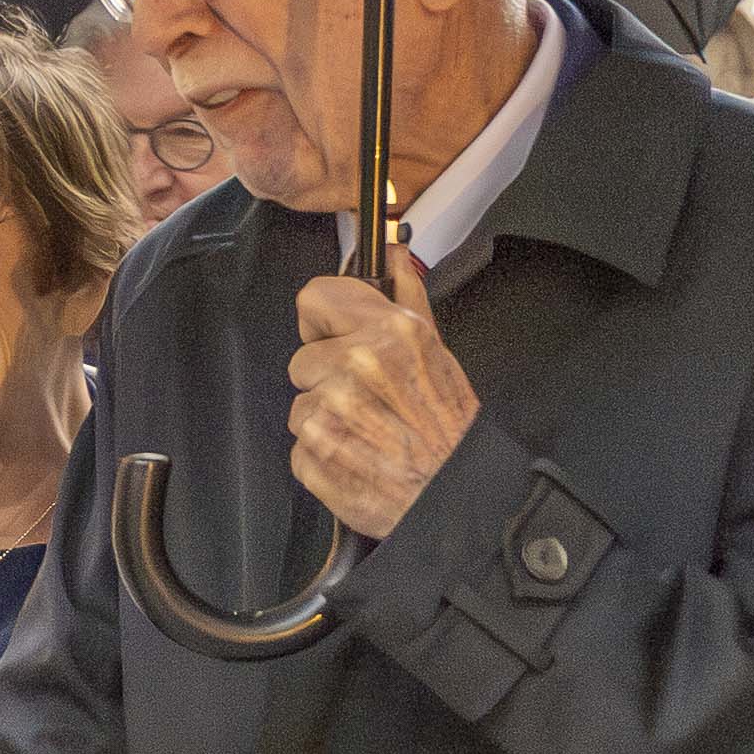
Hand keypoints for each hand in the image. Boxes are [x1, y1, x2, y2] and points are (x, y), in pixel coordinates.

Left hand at [287, 244, 480, 542]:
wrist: (455, 498)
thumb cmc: (450, 431)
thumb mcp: (437, 352)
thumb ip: (407, 299)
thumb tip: (395, 255)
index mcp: (388, 333)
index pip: (314, 298)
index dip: (322, 322)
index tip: (332, 336)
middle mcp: (356, 365)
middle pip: (302, 359)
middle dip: (326, 379)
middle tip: (367, 401)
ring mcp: (330, 411)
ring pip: (299, 404)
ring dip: (325, 420)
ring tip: (367, 432)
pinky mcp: (314, 454)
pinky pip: (298, 447)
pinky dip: (322, 456)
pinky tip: (357, 457)